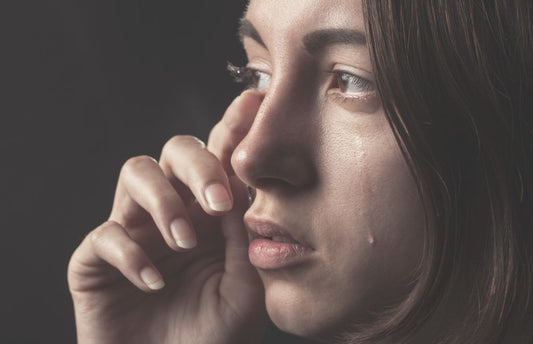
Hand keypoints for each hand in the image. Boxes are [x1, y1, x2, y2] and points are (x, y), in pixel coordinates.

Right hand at [67, 91, 265, 343]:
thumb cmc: (216, 338)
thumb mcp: (246, 286)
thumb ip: (243, 233)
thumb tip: (242, 183)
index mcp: (210, 214)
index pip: (220, 159)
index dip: (233, 128)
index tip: (254, 103)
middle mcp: (172, 212)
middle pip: (175, 151)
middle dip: (197, 165)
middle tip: (219, 202)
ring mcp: (134, 232)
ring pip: (135, 173)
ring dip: (162, 202)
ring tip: (184, 242)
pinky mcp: (97, 259)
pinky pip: (105, 236)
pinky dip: (131, 255)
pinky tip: (156, 283)